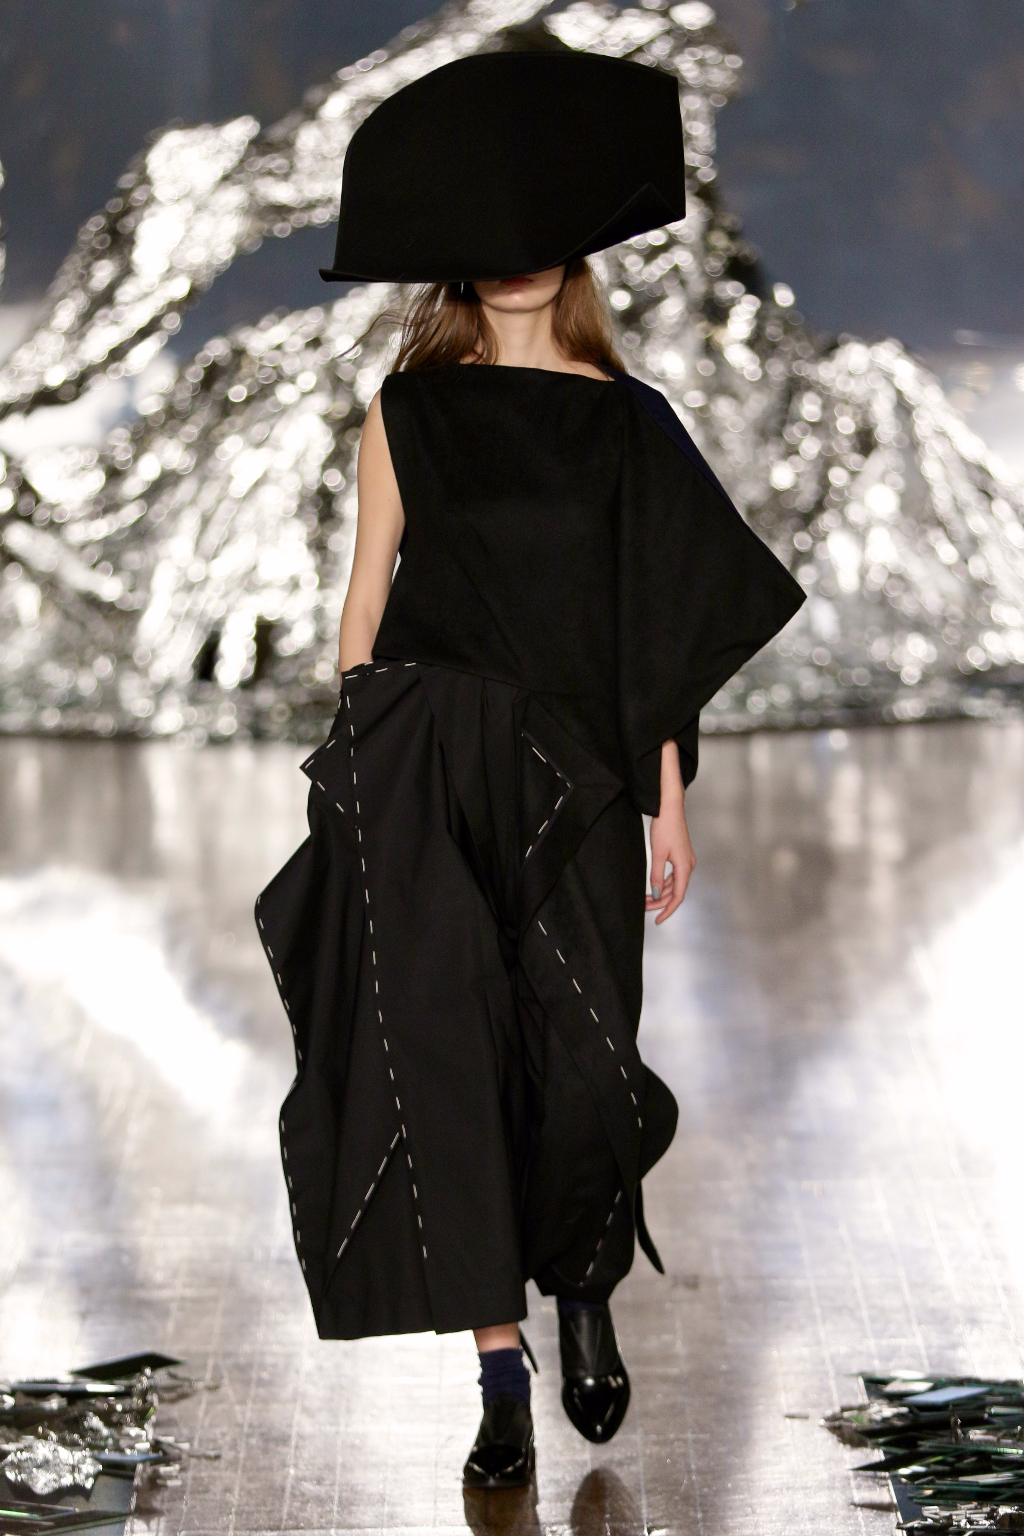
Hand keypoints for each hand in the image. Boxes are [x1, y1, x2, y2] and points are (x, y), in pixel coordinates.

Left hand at [646, 741, 695, 923]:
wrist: (670, 807)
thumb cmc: (665, 827)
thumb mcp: (658, 853)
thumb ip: (657, 875)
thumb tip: (657, 893)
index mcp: (684, 867)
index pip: (678, 897)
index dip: (667, 910)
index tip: (657, 920)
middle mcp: (688, 866)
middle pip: (676, 892)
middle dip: (660, 902)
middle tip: (644, 907)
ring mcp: (686, 861)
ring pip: (674, 884)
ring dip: (661, 892)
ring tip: (645, 898)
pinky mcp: (681, 855)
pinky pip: (674, 875)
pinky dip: (664, 882)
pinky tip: (654, 885)